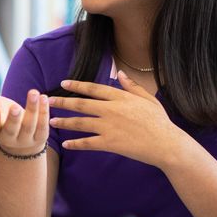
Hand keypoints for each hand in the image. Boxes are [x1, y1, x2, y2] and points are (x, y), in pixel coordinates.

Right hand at [0, 88, 48, 156]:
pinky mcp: (40, 137)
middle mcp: (9, 138)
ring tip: (33, 92)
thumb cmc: (1, 117)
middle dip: (13, 118)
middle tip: (15, 107)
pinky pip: (42, 125)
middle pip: (11, 130)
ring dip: (32, 108)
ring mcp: (25, 140)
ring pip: (29, 125)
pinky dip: (44, 111)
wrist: (20, 137)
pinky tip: (43, 97)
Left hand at [48, 72, 188, 167]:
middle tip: (49, 101)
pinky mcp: (110, 143)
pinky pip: (88, 143)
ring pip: (80, 123)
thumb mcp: (148, 99)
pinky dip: (76, 143)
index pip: (93, 88)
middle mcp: (111, 110)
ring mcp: (109, 126)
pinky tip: (66, 144)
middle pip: (81, 104)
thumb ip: (132, 86)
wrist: (166, 143)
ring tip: (51, 122)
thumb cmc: (160, 121)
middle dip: (63, 102)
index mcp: (120, 97)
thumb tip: (120, 73)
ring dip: (64, 122)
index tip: (63, 83)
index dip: (77, 85)